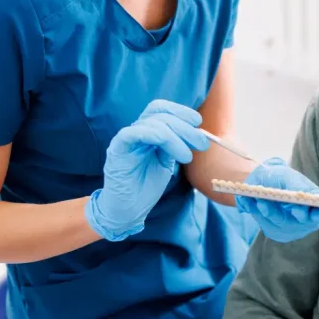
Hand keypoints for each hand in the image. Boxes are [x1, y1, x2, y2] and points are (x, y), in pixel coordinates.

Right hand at [86, 99, 208, 240]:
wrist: (128, 210)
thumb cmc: (146, 186)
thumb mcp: (167, 162)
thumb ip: (177, 145)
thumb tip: (199, 134)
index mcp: (147, 131)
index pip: (161, 109)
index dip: (181, 111)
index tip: (198, 122)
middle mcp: (135, 131)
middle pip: (160, 114)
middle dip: (184, 127)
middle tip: (201, 143)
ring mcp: (125, 139)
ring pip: (152, 123)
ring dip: (176, 137)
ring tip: (187, 157)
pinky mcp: (117, 150)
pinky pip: (132, 133)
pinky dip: (153, 135)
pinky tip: (170, 150)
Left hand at [236, 158, 318, 242]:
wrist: (260, 181)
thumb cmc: (278, 176)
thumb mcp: (286, 175)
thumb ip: (296, 184)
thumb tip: (303, 194)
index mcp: (314, 202)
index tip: (317, 213)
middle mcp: (306, 218)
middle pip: (303, 221)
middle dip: (297, 214)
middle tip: (294, 209)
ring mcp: (291, 227)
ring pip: (281, 223)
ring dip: (271, 212)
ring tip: (260, 202)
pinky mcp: (275, 231)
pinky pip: (266, 225)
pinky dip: (258, 213)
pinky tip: (249, 203)